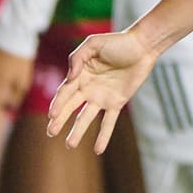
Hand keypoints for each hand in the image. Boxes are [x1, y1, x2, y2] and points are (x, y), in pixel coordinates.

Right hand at [47, 30, 154, 153]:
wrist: (142, 47)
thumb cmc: (117, 42)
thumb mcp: (93, 44)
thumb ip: (77, 58)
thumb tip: (71, 77)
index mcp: (79, 75)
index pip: (65, 92)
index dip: (58, 104)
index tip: (52, 115)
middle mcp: (88, 88)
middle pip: (71, 107)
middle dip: (60, 120)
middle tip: (50, 133)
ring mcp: (102, 97)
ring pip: (87, 118)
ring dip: (78, 131)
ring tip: (70, 145)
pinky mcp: (118, 102)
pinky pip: (109, 122)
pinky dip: (103, 136)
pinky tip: (98, 150)